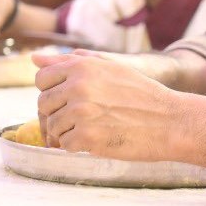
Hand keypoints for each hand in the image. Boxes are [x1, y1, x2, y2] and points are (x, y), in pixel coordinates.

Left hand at [33, 52, 185, 158]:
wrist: (171, 122)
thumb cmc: (142, 95)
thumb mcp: (111, 69)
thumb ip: (72, 62)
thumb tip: (35, 59)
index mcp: (82, 66)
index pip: (42, 78)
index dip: (52, 92)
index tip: (67, 101)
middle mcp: (78, 86)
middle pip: (43, 104)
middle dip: (57, 114)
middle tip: (81, 120)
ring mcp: (81, 112)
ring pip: (52, 127)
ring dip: (67, 133)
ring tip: (91, 130)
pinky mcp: (87, 136)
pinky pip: (65, 145)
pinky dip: (78, 147)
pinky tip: (97, 140)